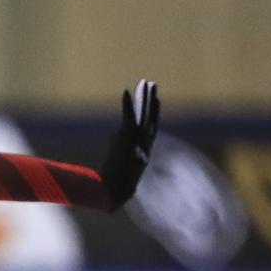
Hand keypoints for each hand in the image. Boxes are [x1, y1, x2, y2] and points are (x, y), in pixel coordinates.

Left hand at [99, 79, 159, 208]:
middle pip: (151, 116)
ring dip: (144, 96)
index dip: (154, 113)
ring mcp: (138, 138)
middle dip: (152, 99)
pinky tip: (126, 92)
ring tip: (144, 82)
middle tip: (153, 84)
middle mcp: (145, 142)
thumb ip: (119, 150)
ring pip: (143, 113)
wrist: (116, 189)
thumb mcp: (120, 167)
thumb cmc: (116, 185)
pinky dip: (127, 103)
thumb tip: (114, 138)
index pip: (152, 127)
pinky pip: (129, 115)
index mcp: (145, 150)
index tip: (156, 100)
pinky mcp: (128, 136)